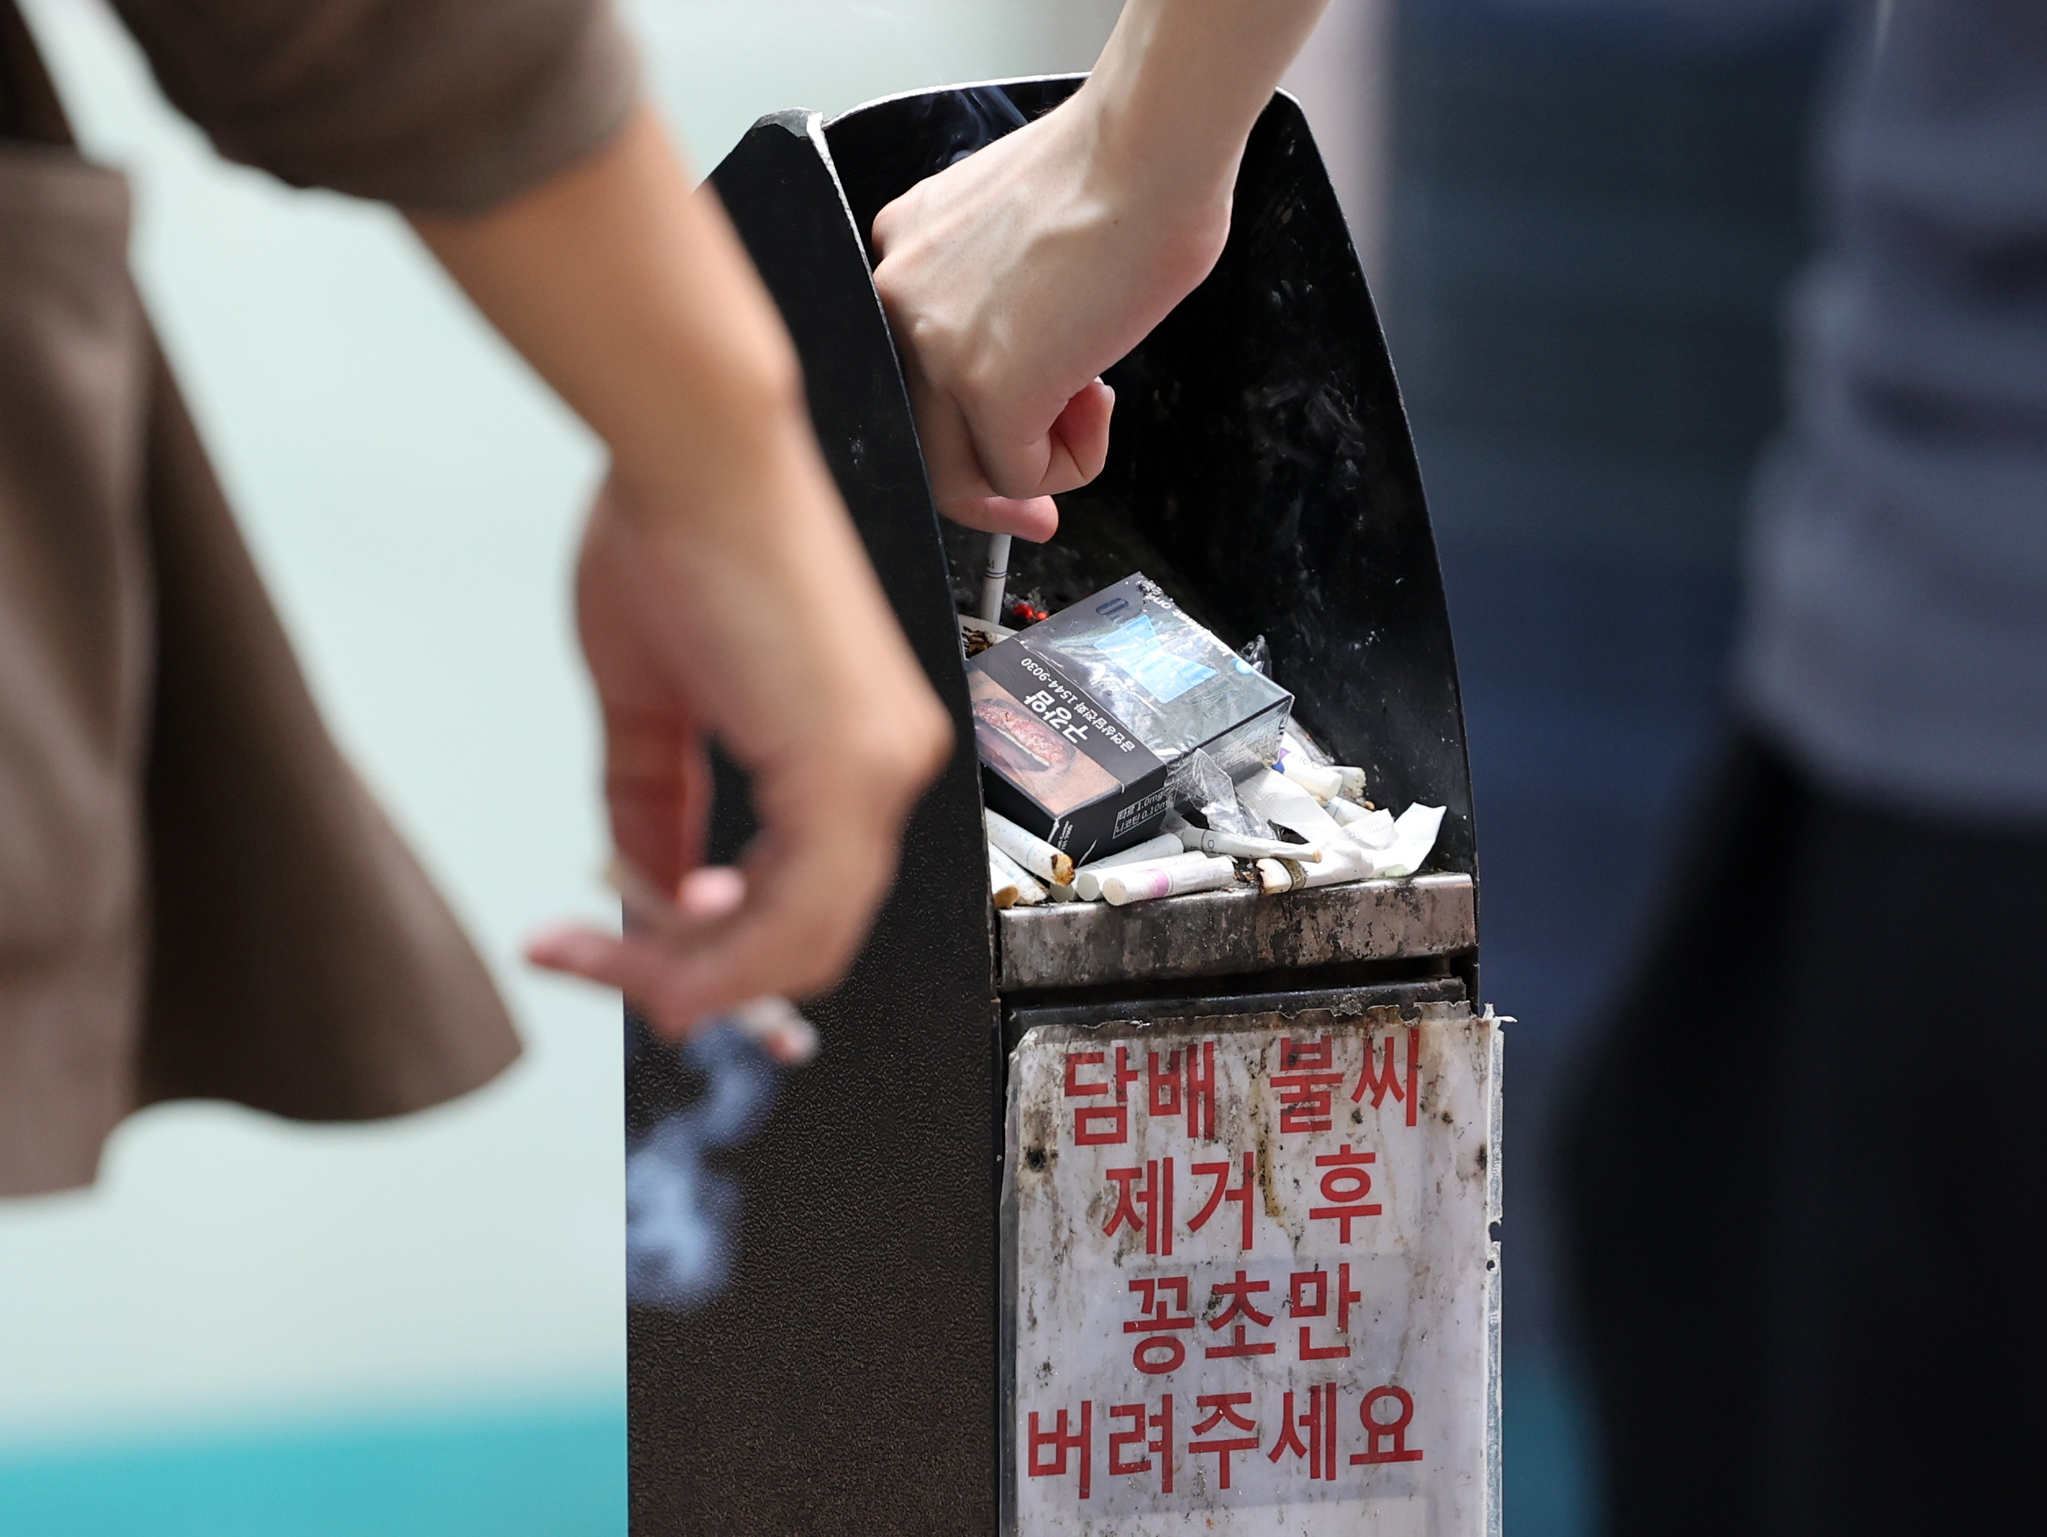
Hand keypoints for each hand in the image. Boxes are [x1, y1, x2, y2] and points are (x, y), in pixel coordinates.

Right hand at [526, 442, 950, 1036]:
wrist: (693, 453)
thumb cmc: (676, 538)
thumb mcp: (653, 706)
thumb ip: (656, 809)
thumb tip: (647, 891)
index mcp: (856, 748)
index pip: (805, 901)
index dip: (720, 955)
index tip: (635, 962)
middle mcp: (889, 764)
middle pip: (807, 938)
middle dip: (696, 977)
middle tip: (599, 969)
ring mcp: (880, 767)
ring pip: (802, 938)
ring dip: (692, 971)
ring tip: (596, 951)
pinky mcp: (852, 765)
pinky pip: (799, 910)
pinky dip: (723, 952)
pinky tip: (649, 945)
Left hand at [871, 85, 1229, 540]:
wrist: (1150, 151)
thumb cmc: (1122, 174)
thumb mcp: (1025, 241)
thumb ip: (1005, 303)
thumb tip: (1035, 369)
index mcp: (906, 251)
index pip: (912, 374)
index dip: (964, 427)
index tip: (1005, 457)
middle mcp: (897, 298)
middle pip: (923, 438)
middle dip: (990, 489)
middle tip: (1039, 514)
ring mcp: (933, 345)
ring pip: (962, 471)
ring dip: (1040, 467)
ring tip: (1093, 415)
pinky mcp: (985, 387)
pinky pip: (1018, 475)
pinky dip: (1072, 465)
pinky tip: (1100, 406)